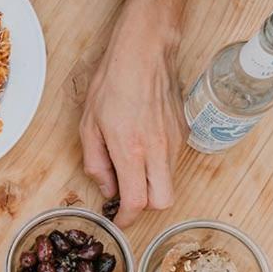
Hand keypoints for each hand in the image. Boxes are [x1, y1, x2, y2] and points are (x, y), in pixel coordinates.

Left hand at [79, 7, 184, 226]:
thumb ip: (97, 163)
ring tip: (130, 166)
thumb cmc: (111, 83)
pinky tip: (142, 145)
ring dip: (152, 185)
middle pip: (164, 202)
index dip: (127, 218)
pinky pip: (173, 160)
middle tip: (127, 199)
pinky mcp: (184, 130)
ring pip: (170, 181)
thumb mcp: (88, 126)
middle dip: (146, 208)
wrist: (144, 50)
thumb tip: (107, 189)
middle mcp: (159, 150)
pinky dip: (158, 164)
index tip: (117, 220)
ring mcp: (175, 141)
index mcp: (132, 151)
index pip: (137, 202)